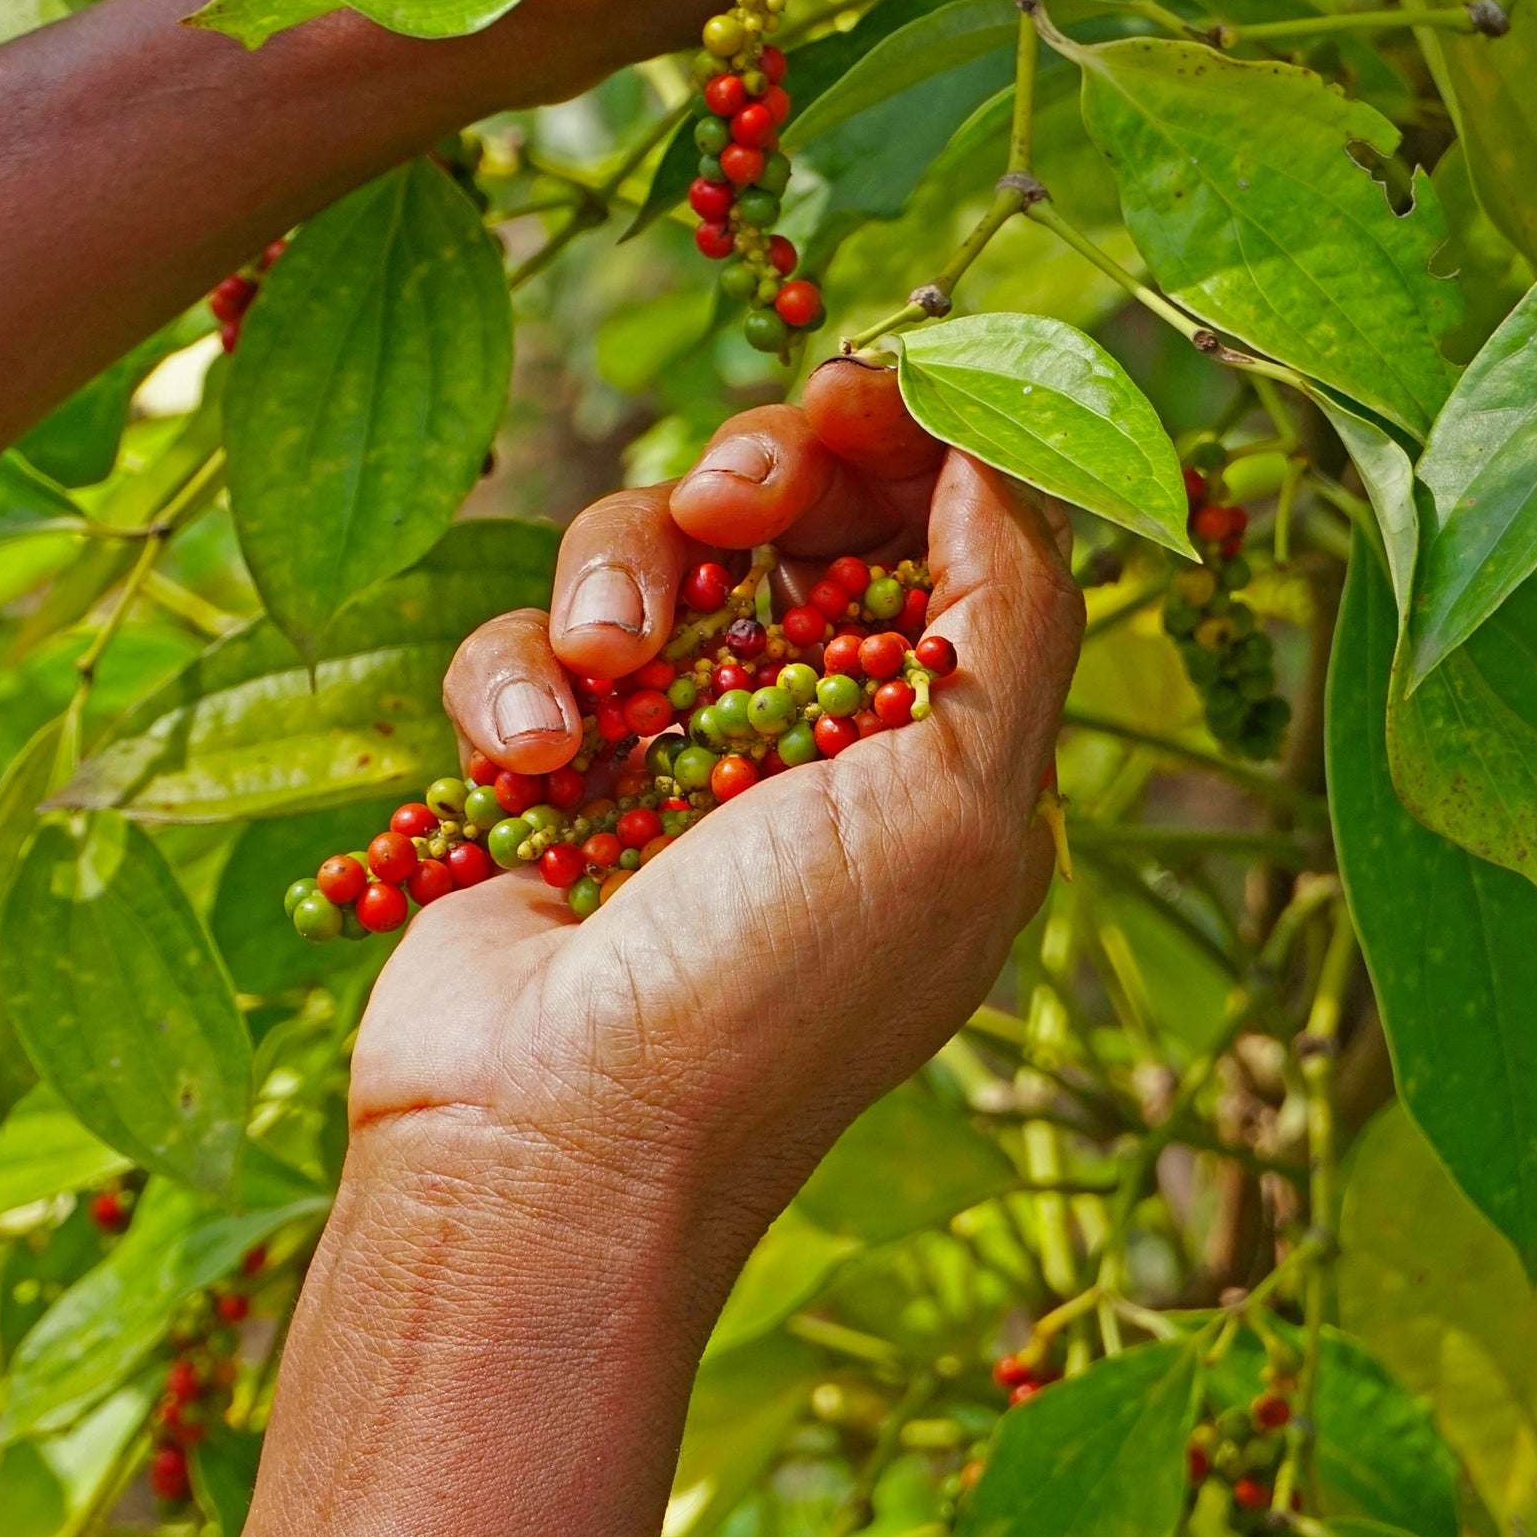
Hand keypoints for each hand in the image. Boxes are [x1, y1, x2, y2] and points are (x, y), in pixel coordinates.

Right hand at [349, 362, 1082, 1260]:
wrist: (555, 1147)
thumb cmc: (781, 989)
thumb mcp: (963, 802)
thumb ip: (1013, 609)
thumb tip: (1013, 448)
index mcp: (942, 749)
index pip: (947, 539)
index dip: (913, 445)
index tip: (861, 389)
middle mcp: (813, 736)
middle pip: (802, 518)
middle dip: (770, 476)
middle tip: (740, 501)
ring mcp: (671, 747)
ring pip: (652, 552)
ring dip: (628, 572)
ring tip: (612, 660)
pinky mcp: (550, 762)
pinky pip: (531, 642)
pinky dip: (524, 676)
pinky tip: (536, 753)